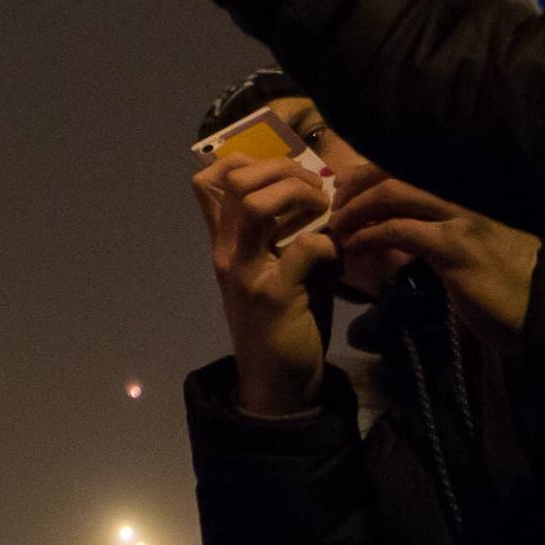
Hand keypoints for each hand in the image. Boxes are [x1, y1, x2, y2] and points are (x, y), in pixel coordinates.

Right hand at [193, 153, 338, 415]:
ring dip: (298, 195)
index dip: (245, 160)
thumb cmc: (280, 321)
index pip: (209, 181)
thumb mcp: (272, 269)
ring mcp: (246, 272)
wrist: (277, 384)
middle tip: (314, 189)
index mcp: (225, 243)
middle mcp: (227, 252)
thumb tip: (318, 190)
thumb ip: (282, 232)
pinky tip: (335, 256)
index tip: (281, 172)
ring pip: (258, 205)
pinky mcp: (273, 295)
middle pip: (238, 181)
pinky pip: (304, 247)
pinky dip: (328, 243)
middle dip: (283, 171)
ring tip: (322, 209)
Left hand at [327, 166, 540, 338]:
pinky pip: (401, 230)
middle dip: (358, 183)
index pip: (410, 167)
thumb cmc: (512, 282)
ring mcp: (460, 218)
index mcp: (465, 193)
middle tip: (335, 204)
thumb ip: (446, 232)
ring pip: (394, 193)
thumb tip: (408, 230)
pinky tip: (355, 246)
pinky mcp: (455, 247)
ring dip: (357, 208)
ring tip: (339, 226)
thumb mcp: (476, 247)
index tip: (348, 187)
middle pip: (395, 172)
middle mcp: (462, 194)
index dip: (373, 172)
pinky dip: (370, 235)